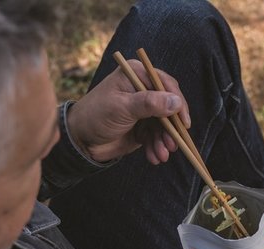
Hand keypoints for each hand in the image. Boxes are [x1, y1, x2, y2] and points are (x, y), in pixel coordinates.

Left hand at [66, 60, 190, 164]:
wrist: (80, 140)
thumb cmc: (96, 116)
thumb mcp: (122, 108)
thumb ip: (149, 104)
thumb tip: (176, 102)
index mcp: (137, 75)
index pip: (166, 85)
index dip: (178, 103)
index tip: (184, 123)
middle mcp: (142, 90)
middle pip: (169, 107)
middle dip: (171, 128)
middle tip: (174, 144)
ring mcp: (143, 110)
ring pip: (164, 126)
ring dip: (164, 142)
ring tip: (162, 155)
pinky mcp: (142, 127)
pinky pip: (156, 137)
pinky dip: (156, 148)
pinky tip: (154, 157)